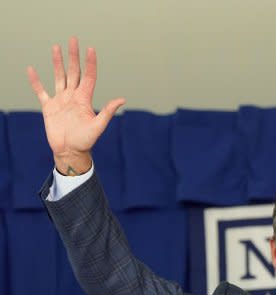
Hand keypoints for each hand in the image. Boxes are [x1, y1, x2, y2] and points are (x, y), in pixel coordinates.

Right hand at [27, 36, 124, 174]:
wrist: (70, 153)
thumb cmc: (85, 142)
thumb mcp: (98, 126)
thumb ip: (108, 112)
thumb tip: (122, 100)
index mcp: (84, 99)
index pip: (88, 76)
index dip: (90, 63)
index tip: (90, 49)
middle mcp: (73, 97)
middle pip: (73, 72)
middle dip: (73, 56)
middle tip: (73, 39)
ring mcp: (60, 100)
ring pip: (59, 77)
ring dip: (57, 63)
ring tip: (56, 47)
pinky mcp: (49, 107)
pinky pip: (41, 91)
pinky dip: (35, 81)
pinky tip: (31, 70)